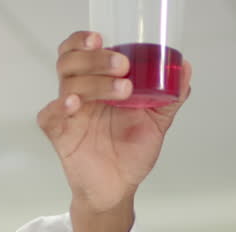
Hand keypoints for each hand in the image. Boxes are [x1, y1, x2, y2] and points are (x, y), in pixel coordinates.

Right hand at [36, 31, 192, 215]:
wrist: (119, 189)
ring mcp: (70, 114)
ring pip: (67, 83)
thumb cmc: (131, 153)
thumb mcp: (157, 121)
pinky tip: (75, 104)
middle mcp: (81, 94)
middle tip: (122, 66)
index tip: (103, 38)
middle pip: (72, 61)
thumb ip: (170, 96)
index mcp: (98, 84)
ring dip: (94, 81)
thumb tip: (185, 69)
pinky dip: (59, 106)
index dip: (85, 40)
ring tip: (122, 90)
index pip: (82, 50)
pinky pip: (49, 116)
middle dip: (96, 59)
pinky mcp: (60, 135)